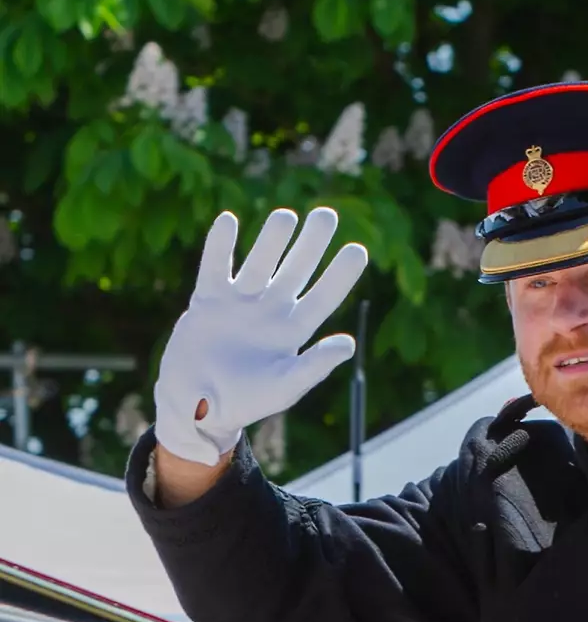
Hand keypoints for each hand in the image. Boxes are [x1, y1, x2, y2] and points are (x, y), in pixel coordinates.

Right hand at [154, 207, 367, 464]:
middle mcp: (271, 311)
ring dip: (272, 240)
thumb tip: (349, 343)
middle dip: (311, 244)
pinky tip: (229, 221)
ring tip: (286, 216)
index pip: (323, 298)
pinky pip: (215, 267)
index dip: (341, 275)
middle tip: (327, 215)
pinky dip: (220, 245)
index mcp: (293, 332)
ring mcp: (240, 303)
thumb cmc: (246, 402)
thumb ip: (315, 365)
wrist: (196, 407)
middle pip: (296, 270)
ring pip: (259, 263)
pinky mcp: (208, 301)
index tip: (358, 249)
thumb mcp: (284, 387)